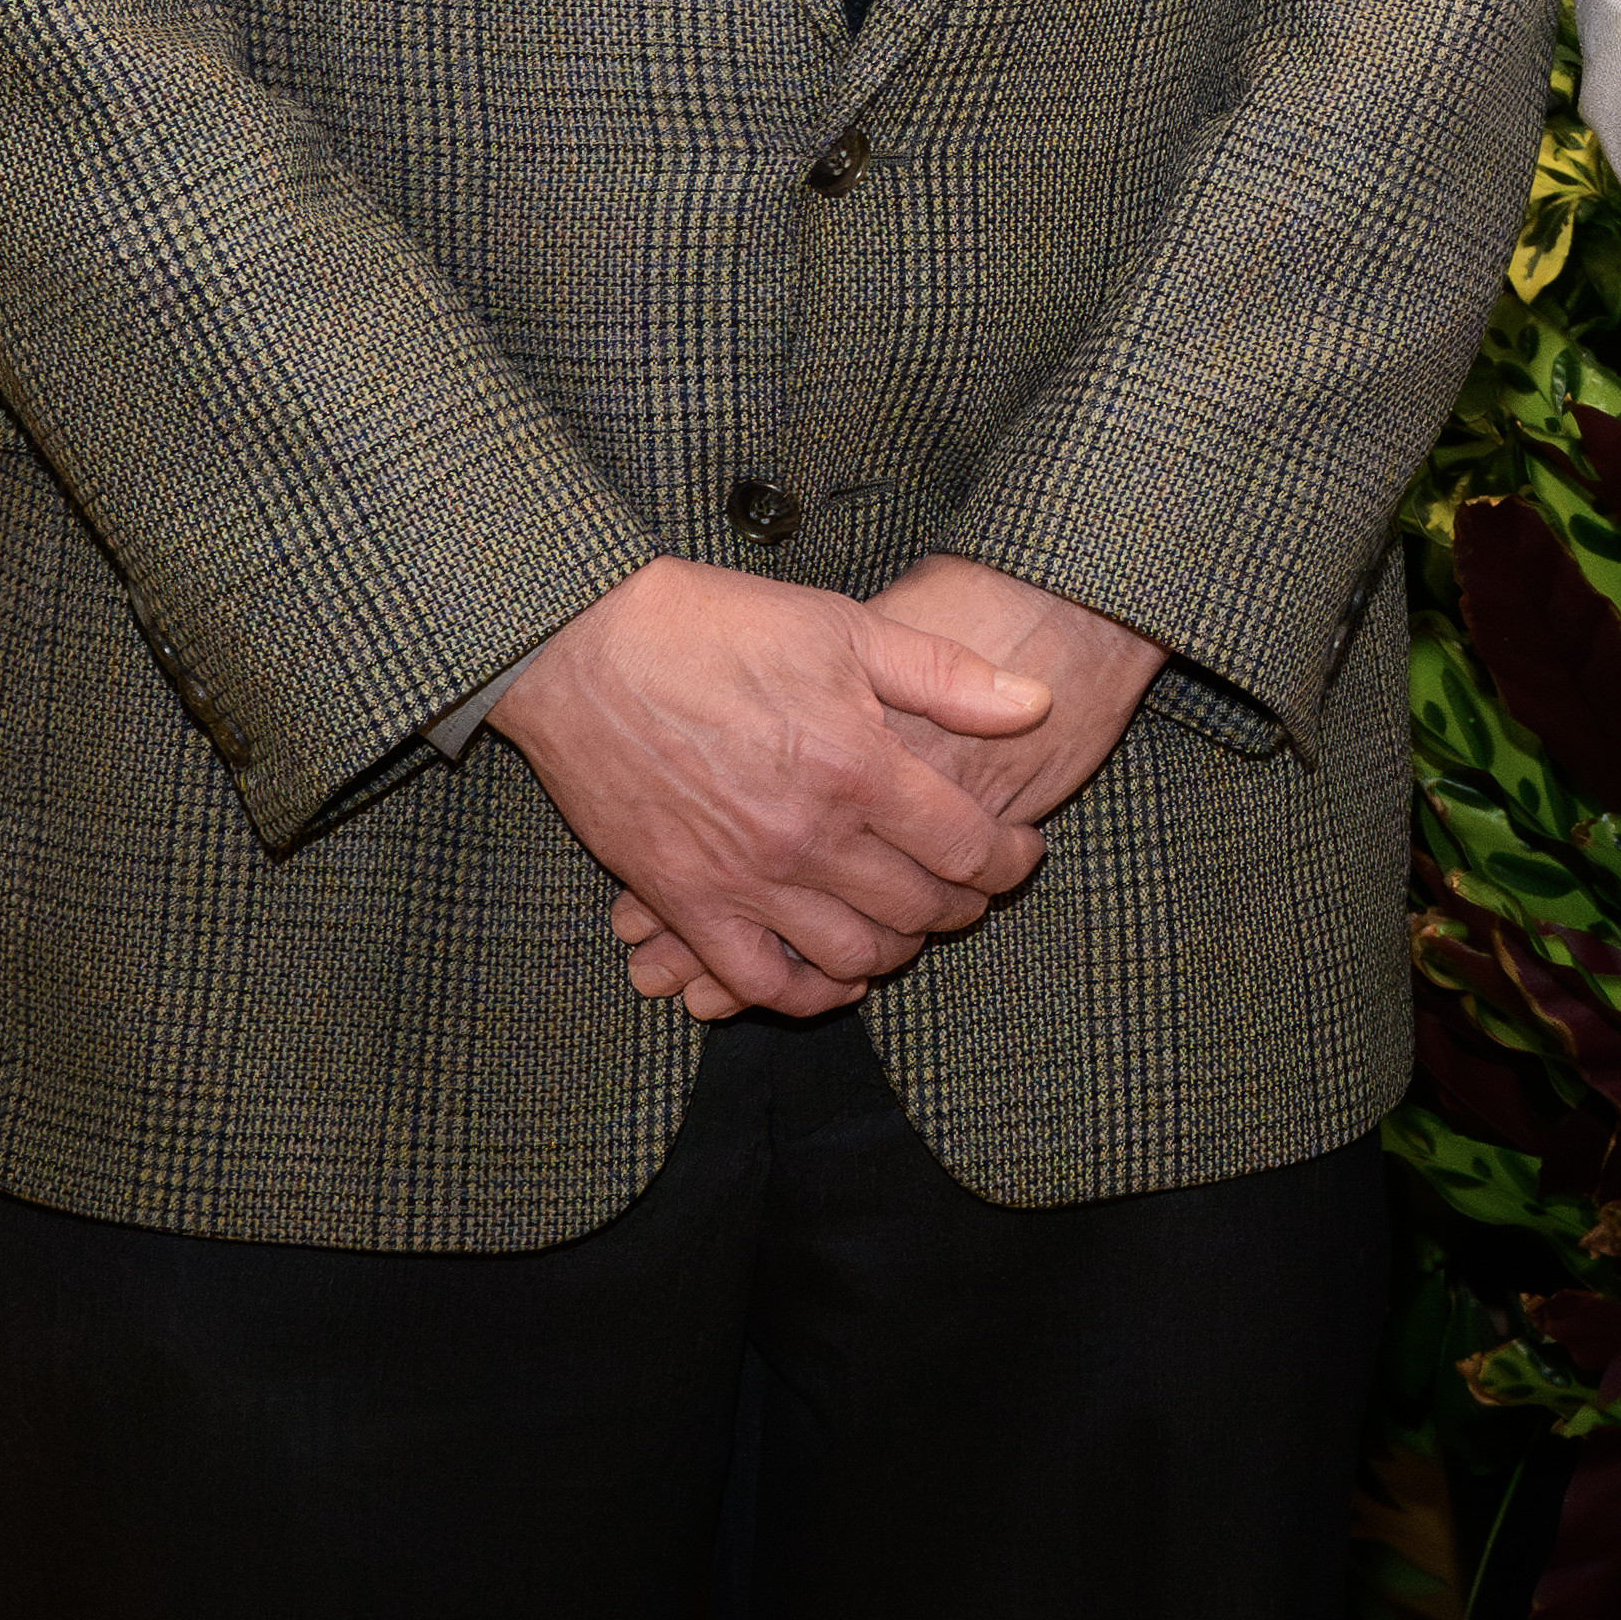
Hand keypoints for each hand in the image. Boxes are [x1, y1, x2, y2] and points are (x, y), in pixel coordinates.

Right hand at [609, 553, 1161, 1018]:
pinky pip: (757, 982)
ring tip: (907, 926)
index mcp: (858, 767)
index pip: (965, 847)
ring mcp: (744, 879)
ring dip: (893, 951)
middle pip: (917, 909)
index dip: (1008, 860)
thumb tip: (1035, 706)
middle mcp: (808, 837)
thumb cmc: (717, 627)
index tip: (1019, 854)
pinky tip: (832, 975)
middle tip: (971, 892)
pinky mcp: (684, 902)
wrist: (584, 647)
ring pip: (850, 956)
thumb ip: (946, 678)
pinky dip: (806, 993)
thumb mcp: (846, 629)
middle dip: (961, 907)